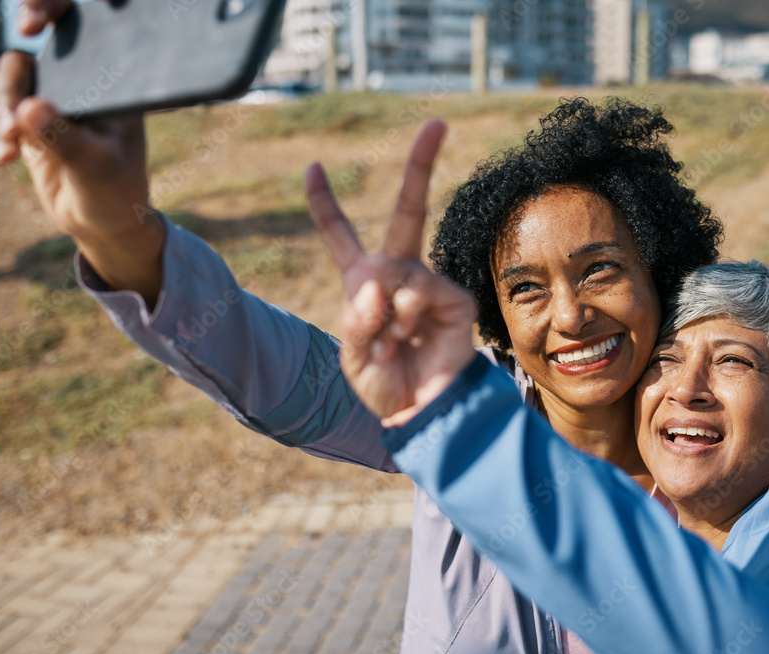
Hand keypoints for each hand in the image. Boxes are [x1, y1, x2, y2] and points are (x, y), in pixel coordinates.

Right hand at [0, 0, 162, 303]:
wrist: (102, 223)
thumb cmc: (115, 193)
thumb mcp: (96, 169)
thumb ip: (65, 139)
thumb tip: (29, 109)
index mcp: (119, 82)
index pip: (98, 28)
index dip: (66, 7)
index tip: (40, 20)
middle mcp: (91, 79)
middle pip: (53, 27)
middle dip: (34, 18)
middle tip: (28, 24)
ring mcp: (62, 94)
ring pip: (18, 73)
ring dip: (6, 103)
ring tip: (13, 144)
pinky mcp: (35, 115)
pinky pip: (6, 106)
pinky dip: (1, 130)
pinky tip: (5, 159)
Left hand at [305, 120, 476, 425]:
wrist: (420, 415)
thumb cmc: (384, 385)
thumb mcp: (352, 355)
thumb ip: (357, 319)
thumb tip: (379, 283)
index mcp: (365, 282)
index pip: (342, 236)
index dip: (326, 203)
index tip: (313, 168)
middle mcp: (399, 275)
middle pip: (408, 211)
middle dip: (421, 165)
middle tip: (437, 123)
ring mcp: (430, 286)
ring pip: (399, 269)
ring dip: (386, 312)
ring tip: (392, 343)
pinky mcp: (455, 300)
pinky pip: (421, 291)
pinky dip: (406, 317)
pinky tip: (411, 339)